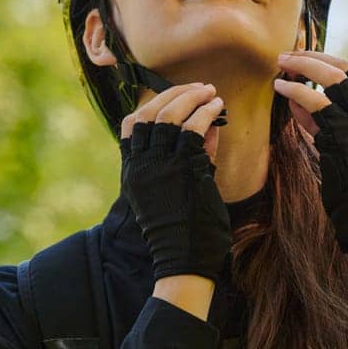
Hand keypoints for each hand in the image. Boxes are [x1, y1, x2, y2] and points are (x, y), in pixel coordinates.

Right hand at [119, 82, 231, 282]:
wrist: (184, 260)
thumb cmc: (183, 233)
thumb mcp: (177, 193)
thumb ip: (191, 159)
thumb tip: (210, 127)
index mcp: (133, 173)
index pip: (130, 126)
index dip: (151, 105)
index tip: (172, 97)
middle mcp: (141, 166)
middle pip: (148, 113)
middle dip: (174, 94)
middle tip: (199, 88)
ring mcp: (160, 166)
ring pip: (169, 115)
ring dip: (191, 97)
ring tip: (210, 93)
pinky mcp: (182, 169)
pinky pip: (192, 129)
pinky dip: (205, 113)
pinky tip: (218, 108)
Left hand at [273, 53, 347, 253]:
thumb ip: (335, 120)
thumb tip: (302, 99)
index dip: (326, 62)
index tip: (304, 59)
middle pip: (343, 69)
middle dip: (312, 57)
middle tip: (287, 56)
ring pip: (330, 78)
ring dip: (302, 67)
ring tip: (281, 66)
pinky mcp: (343, 132)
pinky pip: (315, 101)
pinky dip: (296, 91)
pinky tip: (281, 88)